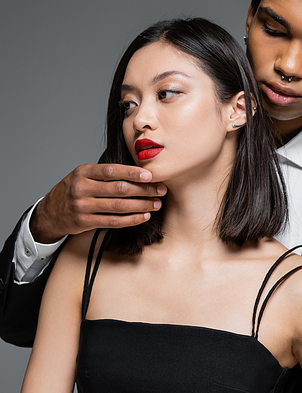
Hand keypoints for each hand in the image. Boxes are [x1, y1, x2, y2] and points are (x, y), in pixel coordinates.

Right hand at [30, 164, 166, 242]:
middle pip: (119, 189)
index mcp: (83, 172)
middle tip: (161, 190)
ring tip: (156, 204)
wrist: (50, 212)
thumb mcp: (83, 176)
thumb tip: (138, 172)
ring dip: (141, 205)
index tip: (150, 175)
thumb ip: (104, 174)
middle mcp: (81, 188)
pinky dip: (132, 219)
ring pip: (119, 206)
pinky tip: (144, 216)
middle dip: (143, 190)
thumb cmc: (73, 190)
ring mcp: (82, 206)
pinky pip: (114, 221)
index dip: (133, 173)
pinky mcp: (85, 222)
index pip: (112, 170)